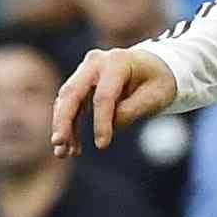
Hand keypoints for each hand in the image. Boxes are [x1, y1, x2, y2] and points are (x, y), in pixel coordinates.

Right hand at [51, 47, 176, 154]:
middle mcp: (95, 63)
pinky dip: (69, 126)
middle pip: (72, 93)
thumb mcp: (155, 96)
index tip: (102, 146)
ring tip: (63, 154)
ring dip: (63, 127)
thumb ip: (132, 110)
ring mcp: (85, 72)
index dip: (101, 122)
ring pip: (66, 101)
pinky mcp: (82, 85)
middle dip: (63, 120)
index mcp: (117, 62)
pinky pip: (70, 106)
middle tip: (58, 144)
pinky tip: (70, 147)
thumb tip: (110, 126)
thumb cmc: (158, 80)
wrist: (154, 65)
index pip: (104, 96)